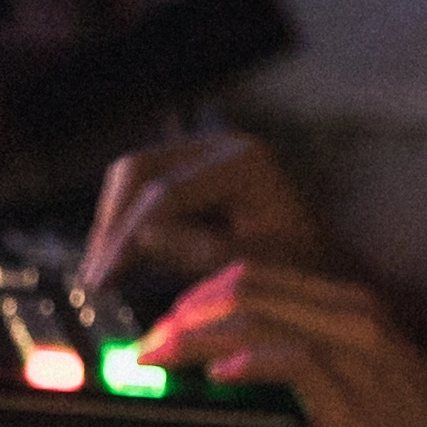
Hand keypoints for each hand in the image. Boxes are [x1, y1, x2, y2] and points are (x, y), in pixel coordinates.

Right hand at [79, 130, 327, 297]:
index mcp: (245, 162)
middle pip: (141, 170)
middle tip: (95, 279)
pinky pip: (145, 191)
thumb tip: (143, 239)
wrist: (331, 263)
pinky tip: (120, 266)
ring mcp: (207, 155)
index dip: (128, 237)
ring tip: (103, 277)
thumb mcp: (260, 268)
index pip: (166, 192)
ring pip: (135, 176)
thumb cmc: (307, 269)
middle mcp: (223, 146)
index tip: (104, 280)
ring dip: (113, 225)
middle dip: (112, 225)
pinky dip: (128, 226)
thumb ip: (205, 253)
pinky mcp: (195, 174)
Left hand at [140, 260, 426, 426]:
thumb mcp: (356, 378)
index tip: (168, 322)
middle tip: (149, 343)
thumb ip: (305, 357)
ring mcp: (353, 347)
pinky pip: (288, 359)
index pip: (260, 275)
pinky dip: (245, 362)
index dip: (202, 293)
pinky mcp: (351, 387)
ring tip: (161, 357)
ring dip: (196, 335)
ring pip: (256, 315)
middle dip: (186, 311)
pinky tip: (219, 375)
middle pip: (247, 287)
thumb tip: (236, 359)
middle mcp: (351, 312)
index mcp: (350, 305)